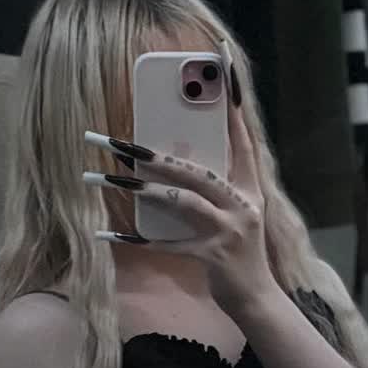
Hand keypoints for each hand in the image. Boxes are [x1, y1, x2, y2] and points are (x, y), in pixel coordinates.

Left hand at [96, 93, 275, 318]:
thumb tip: (170, 159)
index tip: (223, 68)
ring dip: (143, 189)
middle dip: (156, 155)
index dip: (232, 105)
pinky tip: (110, 235)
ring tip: (110, 178)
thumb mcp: (233, 213)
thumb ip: (212, 187)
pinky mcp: (212, 256)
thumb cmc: (238, 252)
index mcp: (249, 188)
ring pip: (183, 200)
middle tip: (120, 142)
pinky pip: (169, 245)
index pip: (242, 138)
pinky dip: (139, 240)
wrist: (257, 300)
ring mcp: (228, 230)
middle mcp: (242, 204)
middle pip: (197, 170)